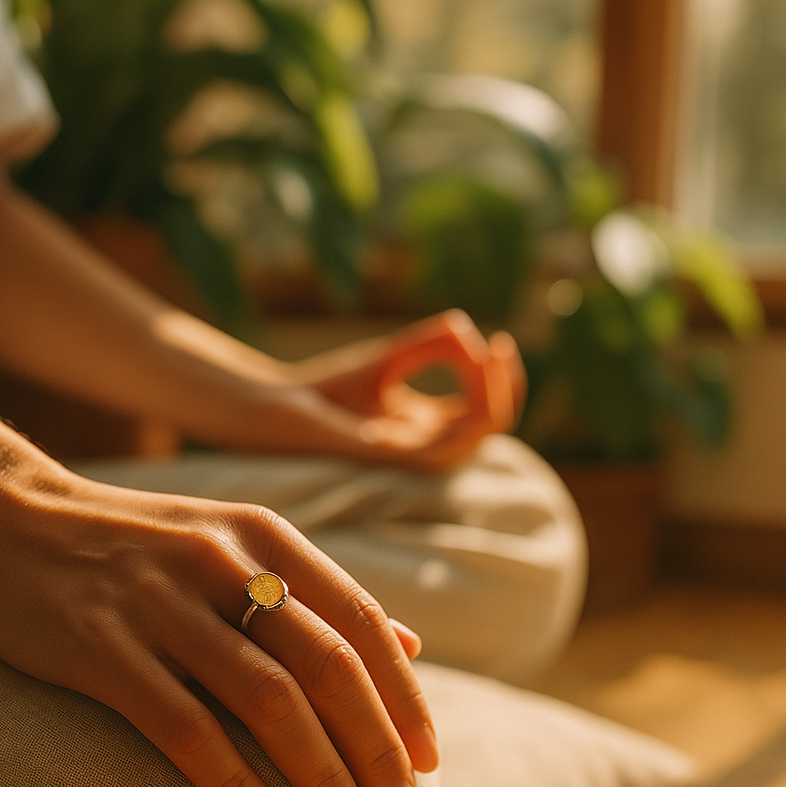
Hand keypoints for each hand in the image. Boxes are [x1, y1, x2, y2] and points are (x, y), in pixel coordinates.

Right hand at [0, 468, 438, 786]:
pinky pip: (184, 728)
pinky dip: (237, 785)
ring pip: (267, 700)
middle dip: (377, 749)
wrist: (8, 518)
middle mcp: (221, 560)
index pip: (359, 620)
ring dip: (322, 775)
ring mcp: (161, 602)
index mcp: (261, 535)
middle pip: (327, 665)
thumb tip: (408, 641)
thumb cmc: (137, 543)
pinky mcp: (102, 647)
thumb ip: (316, 591)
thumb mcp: (233, 542)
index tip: (429, 761)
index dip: (402, 695)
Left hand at [294, 310, 526, 470]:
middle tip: (500, 347)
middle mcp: (426, 445)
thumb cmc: (327, 389)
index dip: (499, 379)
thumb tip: (469, 331)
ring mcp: (412, 454)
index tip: (496, 341)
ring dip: (495, 395)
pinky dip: (472, 408)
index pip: (482, 413)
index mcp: (426, 427)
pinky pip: (451, 444)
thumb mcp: (390, 359)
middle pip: (490, 425)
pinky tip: (472, 370)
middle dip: (506, 385)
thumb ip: (431, 346)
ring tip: (492, 355)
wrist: (281, 408)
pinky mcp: (396, 455)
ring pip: (479, 436)